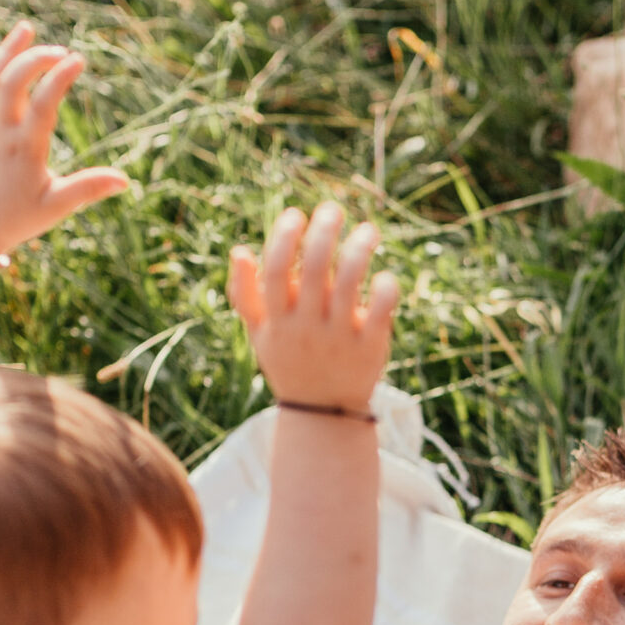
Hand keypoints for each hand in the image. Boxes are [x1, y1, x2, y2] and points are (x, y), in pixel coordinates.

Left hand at [0, 22, 126, 263]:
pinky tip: (1, 49)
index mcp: (25, 151)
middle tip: (60, 51)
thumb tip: (125, 181)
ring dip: (8, 51)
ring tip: (26, 27)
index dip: (59, 79)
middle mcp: (2, 134)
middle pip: (11, 83)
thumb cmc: (17, 219)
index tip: (78, 60)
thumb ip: (88, 189)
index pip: (42, 106)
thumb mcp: (56, 207)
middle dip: (34, 59)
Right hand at [228, 202, 398, 411]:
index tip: (296, 214)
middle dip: (325, 230)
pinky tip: (384, 276)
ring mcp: (339, 339)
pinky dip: (384, 288)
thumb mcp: (261, 335)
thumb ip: (245, 295)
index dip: (285, 236)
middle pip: (315, 266)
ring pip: (349, 282)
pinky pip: (380, 311)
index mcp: (278, 321)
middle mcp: (307, 328)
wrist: (324, 413)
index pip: (276, 270)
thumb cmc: (290, 364)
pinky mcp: (369, 348)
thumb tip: (239, 250)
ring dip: (359, 247)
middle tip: (333, 210)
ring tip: (368, 230)